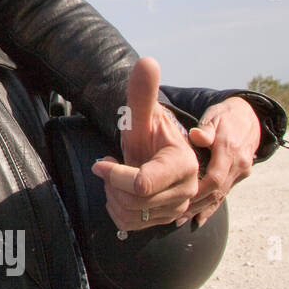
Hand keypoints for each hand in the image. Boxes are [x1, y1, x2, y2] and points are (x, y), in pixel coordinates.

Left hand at [91, 57, 198, 231]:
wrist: (155, 152)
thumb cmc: (147, 131)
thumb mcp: (142, 113)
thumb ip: (143, 92)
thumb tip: (147, 62)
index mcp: (184, 165)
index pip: (141, 183)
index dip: (113, 174)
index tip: (101, 160)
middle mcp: (187, 190)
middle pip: (134, 201)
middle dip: (112, 184)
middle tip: (109, 166)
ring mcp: (178, 209)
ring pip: (131, 216)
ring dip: (113, 196)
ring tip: (116, 178)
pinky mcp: (165, 221)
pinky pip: (130, 226)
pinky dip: (117, 211)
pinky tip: (120, 192)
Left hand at [182, 97, 259, 225]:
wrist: (249, 116)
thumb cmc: (224, 116)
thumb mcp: (214, 117)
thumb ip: (205, 129)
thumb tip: (196, 135)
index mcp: (229, 150)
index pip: (215, 177)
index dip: (198, 190)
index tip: (179, 199)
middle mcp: (238, 164)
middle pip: (216, 191)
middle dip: (195, 205)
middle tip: (174, 216)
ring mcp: (241, 171)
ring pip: (220, 195)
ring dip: (201, 209)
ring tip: (180, 221)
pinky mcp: (240, 175)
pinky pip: (224, 194)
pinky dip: (211, 207)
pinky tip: (198, 220)